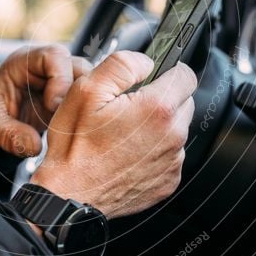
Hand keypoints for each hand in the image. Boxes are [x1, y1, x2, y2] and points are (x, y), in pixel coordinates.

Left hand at [0, 45, 91, 156]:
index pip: (54, 56)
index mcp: (25, 62)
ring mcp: (61, 83)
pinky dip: (87, 115)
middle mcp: (47, 68)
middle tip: (72, 120)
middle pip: (79, 67)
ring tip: (76, 128)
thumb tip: (34, 147)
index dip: (60, 78)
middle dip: (80, 93)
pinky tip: (79, 132)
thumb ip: (6, 134)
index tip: (53, 106)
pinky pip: (88, 101)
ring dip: (87, 105)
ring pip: (90, 84)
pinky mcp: (69, 99)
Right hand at [30, 51, 196, 218]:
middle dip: (162, 99)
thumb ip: (122, 65)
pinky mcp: (168, 181)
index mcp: (157, 110)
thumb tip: (146, 61)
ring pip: (176, 130)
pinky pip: (169, 156)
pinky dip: (153, 152)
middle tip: (129, 108)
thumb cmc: (75, 146)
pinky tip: (128, 154)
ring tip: (124, 134)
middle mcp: (172, 136)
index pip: (186, 76)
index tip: (152, 77)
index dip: (168, 71)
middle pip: (183, 102)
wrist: (69, 194)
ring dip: (158, 127)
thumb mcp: (87, 90)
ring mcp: (172, 162)